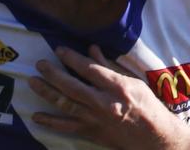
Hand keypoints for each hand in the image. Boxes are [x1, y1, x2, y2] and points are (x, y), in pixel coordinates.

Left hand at [29, 45, 189, 149]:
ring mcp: (97, 120)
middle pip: (73, 86)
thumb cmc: (147, 107)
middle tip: (40, 64)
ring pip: (66, 105)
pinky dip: (51, 122)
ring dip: (47, 93)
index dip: (72, 58)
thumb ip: (109, 66)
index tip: (59, 50)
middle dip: (53, 74)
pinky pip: (67, 127)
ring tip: (33, 82)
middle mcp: (105, 103)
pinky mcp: (92, 133)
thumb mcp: (133, 81)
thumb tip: (91, 49)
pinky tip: (37, 116)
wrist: (156, 139)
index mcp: (118, 87)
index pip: (90, 69)